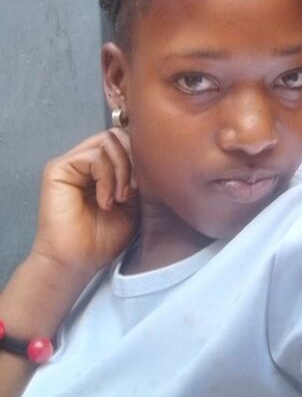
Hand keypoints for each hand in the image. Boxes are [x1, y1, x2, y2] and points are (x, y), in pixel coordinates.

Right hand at [29, 129, 138, 277]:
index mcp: (103, 167)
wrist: (78, 262)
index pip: (126, 140)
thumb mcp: (133, 203)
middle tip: (133, 191)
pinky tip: (106, 202)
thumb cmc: (104, 238)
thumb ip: (138, 176)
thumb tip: (148, 154)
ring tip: (121, 198)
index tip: (146, 184)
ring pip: (108, 141)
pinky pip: (93, 156)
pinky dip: (106, 178)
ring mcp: (72, 162)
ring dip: (122, 170)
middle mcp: (86, 160)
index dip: (140, 154)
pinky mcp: (58, 169)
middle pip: (118, 134)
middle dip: (133, 159)